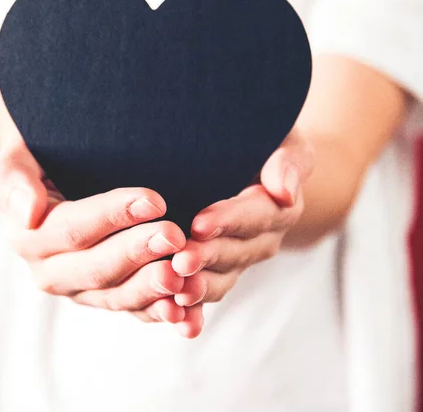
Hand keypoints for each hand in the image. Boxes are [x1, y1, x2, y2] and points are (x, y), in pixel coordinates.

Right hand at [0, 141, 186, 323]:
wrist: (58, 181)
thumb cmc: (41, 163)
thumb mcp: (18, 159)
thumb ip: (11, 180)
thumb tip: (28, 213)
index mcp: (29, 237)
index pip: (74, 228)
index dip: (114, 216)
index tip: (154, 201)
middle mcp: (51, 271)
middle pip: (97, 268)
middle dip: (138, 252)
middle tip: (174, 236)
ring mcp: (79, 290)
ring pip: (116, 296)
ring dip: (150, 287)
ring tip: (181, 273)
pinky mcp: (105, 298)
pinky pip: (131, 312)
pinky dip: (157, 313)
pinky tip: (183, 310)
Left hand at [170, 129, 314, 337]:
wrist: (254, 165)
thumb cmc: (266, 143)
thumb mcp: (285, 142)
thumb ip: (288, 163)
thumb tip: (285, 192)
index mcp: (278, 207)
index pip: (257, 215)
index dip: (230, 221)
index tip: (200, 223)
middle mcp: (261, 239)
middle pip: (236, 253)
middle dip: (208, 257)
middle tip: (180, 261)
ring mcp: (238, 259)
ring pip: (221, 279)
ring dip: (199, 287)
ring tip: (174, 290)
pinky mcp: (217, 271)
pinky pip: (207, 295)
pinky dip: (192, 312)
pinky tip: (174, 318)